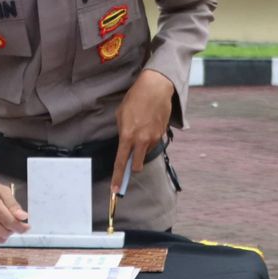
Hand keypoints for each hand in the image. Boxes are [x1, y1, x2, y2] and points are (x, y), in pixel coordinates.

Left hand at [111, 69, 173, 192]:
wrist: (156, 88)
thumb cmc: (135, 99)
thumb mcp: (121, 115)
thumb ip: (122, 132)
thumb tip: (124, 144)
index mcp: (127, 136)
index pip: (121, 163)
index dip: (118, 178)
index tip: (115, 190)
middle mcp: (141, 141)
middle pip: (137, 166)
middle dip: (133, 167)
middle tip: (130, 159)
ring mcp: (153, 139)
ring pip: (145, 154)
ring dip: (141, 149)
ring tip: (140, 130)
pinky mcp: (161, 134)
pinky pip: (152, 144)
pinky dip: (148, 140)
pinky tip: (147, 126)